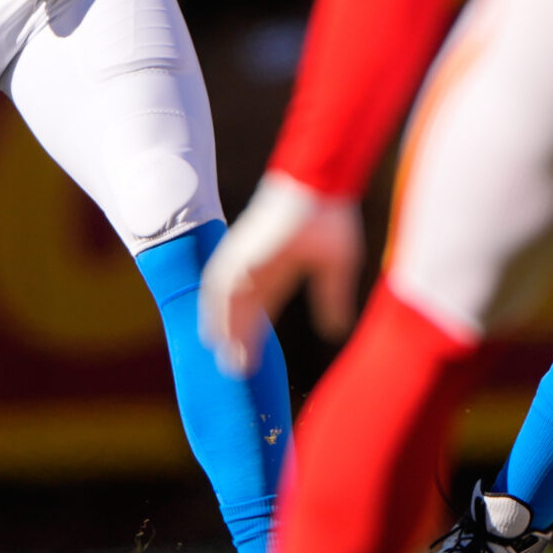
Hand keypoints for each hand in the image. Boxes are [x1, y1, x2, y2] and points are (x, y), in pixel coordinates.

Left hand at [198, 172, 364, 375]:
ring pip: (226, 300)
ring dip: (224, 327)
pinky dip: (216, 310)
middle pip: (241, 308)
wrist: (319, 184)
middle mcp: (257, 262)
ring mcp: (246, 256)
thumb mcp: (337, 267)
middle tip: (234, 368)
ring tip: (222, 356)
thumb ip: (332, 298)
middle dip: (238, 337)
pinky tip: (214, 331)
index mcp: (278, 266)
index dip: (256, 333)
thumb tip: (335, 332)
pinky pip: (220, 285)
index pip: (262, 306)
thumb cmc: (331, 216)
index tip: (253, 358)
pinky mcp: (240, 251)